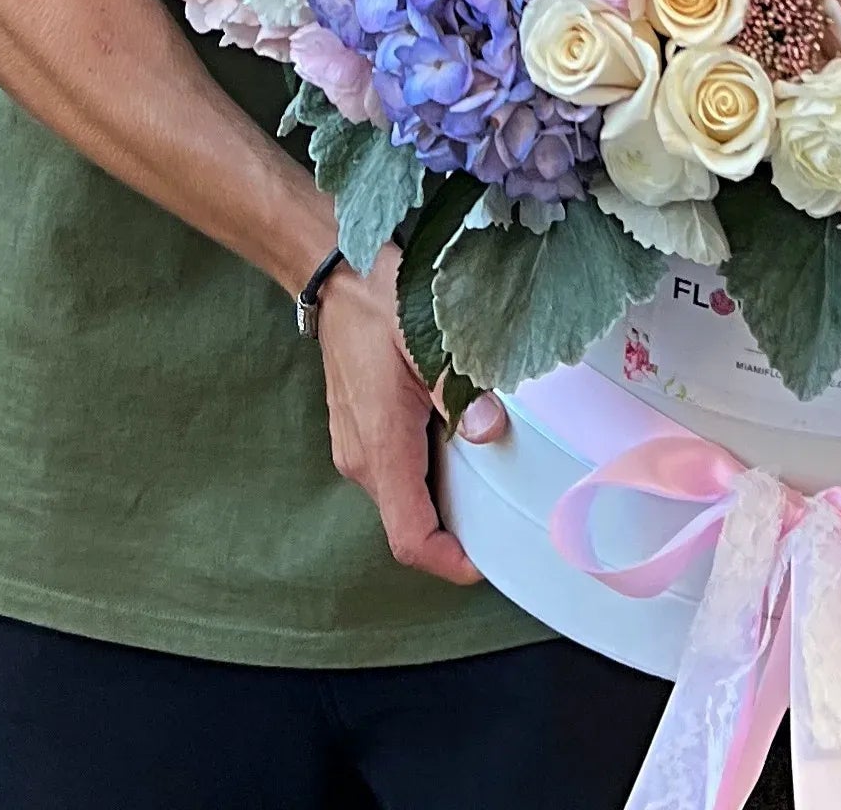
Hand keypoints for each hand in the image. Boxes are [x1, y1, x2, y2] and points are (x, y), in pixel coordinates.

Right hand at [317, 242, 508, 583]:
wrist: (335, 276)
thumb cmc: (380, 302)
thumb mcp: (426, 340)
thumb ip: (456, 391)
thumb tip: (489, 430)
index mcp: (380, 446)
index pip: (408, 536)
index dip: (447, 561)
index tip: (485, 564)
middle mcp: (361, 458)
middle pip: (409, 523)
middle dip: (454, 530)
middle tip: (505, 516)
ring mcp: (355, 446)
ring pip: (403, 497)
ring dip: (441, 498)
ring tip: (490, 479)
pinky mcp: (358, 431)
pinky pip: (396, 472)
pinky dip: (428, 473)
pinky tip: (459, 444)